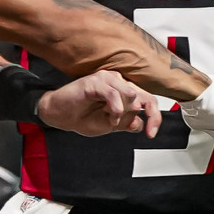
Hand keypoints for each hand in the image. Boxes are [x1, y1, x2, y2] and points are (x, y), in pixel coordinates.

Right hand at [36, 70, 162, 137]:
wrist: (59, 116)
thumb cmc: (81, 117)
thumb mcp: (110, 125)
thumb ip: (127, 122)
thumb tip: (140, 123)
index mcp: (123, 90)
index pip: (148, 100)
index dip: (154, 117)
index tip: (151, 134)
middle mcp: (118, 82)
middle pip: (142, 97)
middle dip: (134, 116)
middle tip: (119, 124)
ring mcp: (107, 79)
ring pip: (130, 96)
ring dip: (121, 113)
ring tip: (108, 117)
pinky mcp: (96, 82)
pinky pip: (114, 95)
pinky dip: (114, 109)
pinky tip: (107, 114)